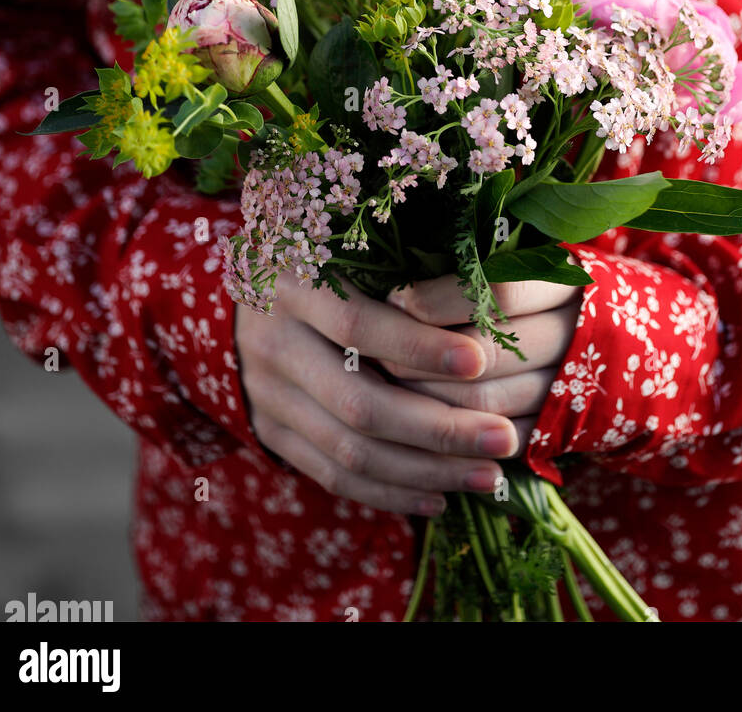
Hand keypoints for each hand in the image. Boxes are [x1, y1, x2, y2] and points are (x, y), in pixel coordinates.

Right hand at [235, 274, 524, 516]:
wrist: (238, 290)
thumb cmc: (319, 254)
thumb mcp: (343, 243)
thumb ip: (396, 269)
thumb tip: (481, 306)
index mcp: (295, 283)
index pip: (357, 324)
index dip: (418, 346)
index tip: (479, 361)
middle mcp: (275, 343)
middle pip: (358, 403)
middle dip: (439, 428)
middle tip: (502, 438)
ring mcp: (268, 394)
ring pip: (350, 451)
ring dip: (425, 471)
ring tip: (487, 476)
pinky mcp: (271, 432)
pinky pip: (331, 476)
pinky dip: (389, 492)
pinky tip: (439, 497)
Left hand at [380, 275, 581, 429]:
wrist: (628, 342)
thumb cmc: (550, 293)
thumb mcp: (528, 265)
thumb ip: (478, 270)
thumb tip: (399, 284)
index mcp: (565, 284)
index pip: (500, 291)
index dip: (441, 299)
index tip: (396, 299)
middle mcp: (574, 335)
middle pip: (488, 353)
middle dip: (423, 357)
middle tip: (376, 352)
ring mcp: (570, 387)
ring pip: (487, 404)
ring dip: (429, 400)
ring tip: (385, 386)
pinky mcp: (559, 428)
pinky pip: (499, 441)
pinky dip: (457, 437)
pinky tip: (419, 425)